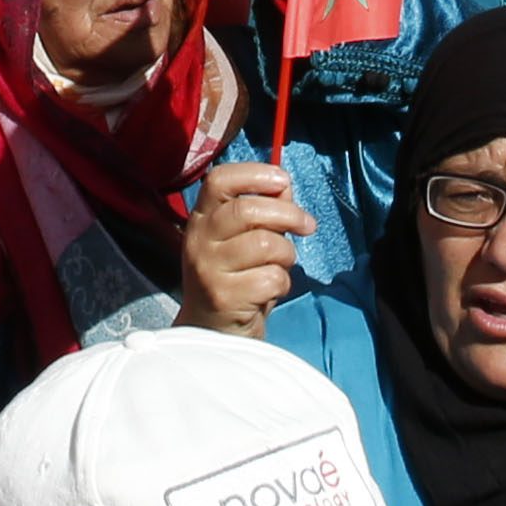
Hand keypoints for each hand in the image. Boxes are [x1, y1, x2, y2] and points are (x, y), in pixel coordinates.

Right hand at [177, 161, 311, 337]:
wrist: (212, 331)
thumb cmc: (236, 279)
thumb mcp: (242, 239)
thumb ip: (262, 208)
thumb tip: (282, 184)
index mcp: (201, 218)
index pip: (219, 180)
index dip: (254, 173)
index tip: (282, 181)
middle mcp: (198, 240)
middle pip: (247, 210)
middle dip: (287, 214)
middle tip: (307, 224)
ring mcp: (208, 269)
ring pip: (265, 244)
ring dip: (286, 254)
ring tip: (281, 265)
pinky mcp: (223, 296)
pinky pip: (270, 277)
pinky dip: (282, 283)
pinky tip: (271, 289)